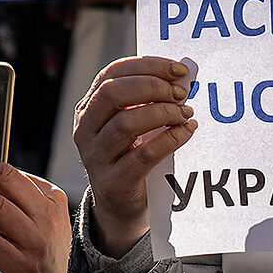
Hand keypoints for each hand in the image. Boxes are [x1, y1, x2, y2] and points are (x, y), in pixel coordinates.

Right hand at [74, 56, 195, 257]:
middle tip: (182, 94)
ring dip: (162, 113)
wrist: (120, 206)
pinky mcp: (113, 182)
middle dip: (152, 86)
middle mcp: (85, 130)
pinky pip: (144, 155)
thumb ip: (148, 99)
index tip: (178, 69)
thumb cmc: (130, 156)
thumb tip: (182, 76)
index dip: (147, 66)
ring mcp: (95, 157)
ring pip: (125, 123)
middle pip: (112, 93)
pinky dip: (170, 139)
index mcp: (88, 108)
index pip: (112, 74)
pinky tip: (187, 132)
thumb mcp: (132, 124)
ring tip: (185, 114)